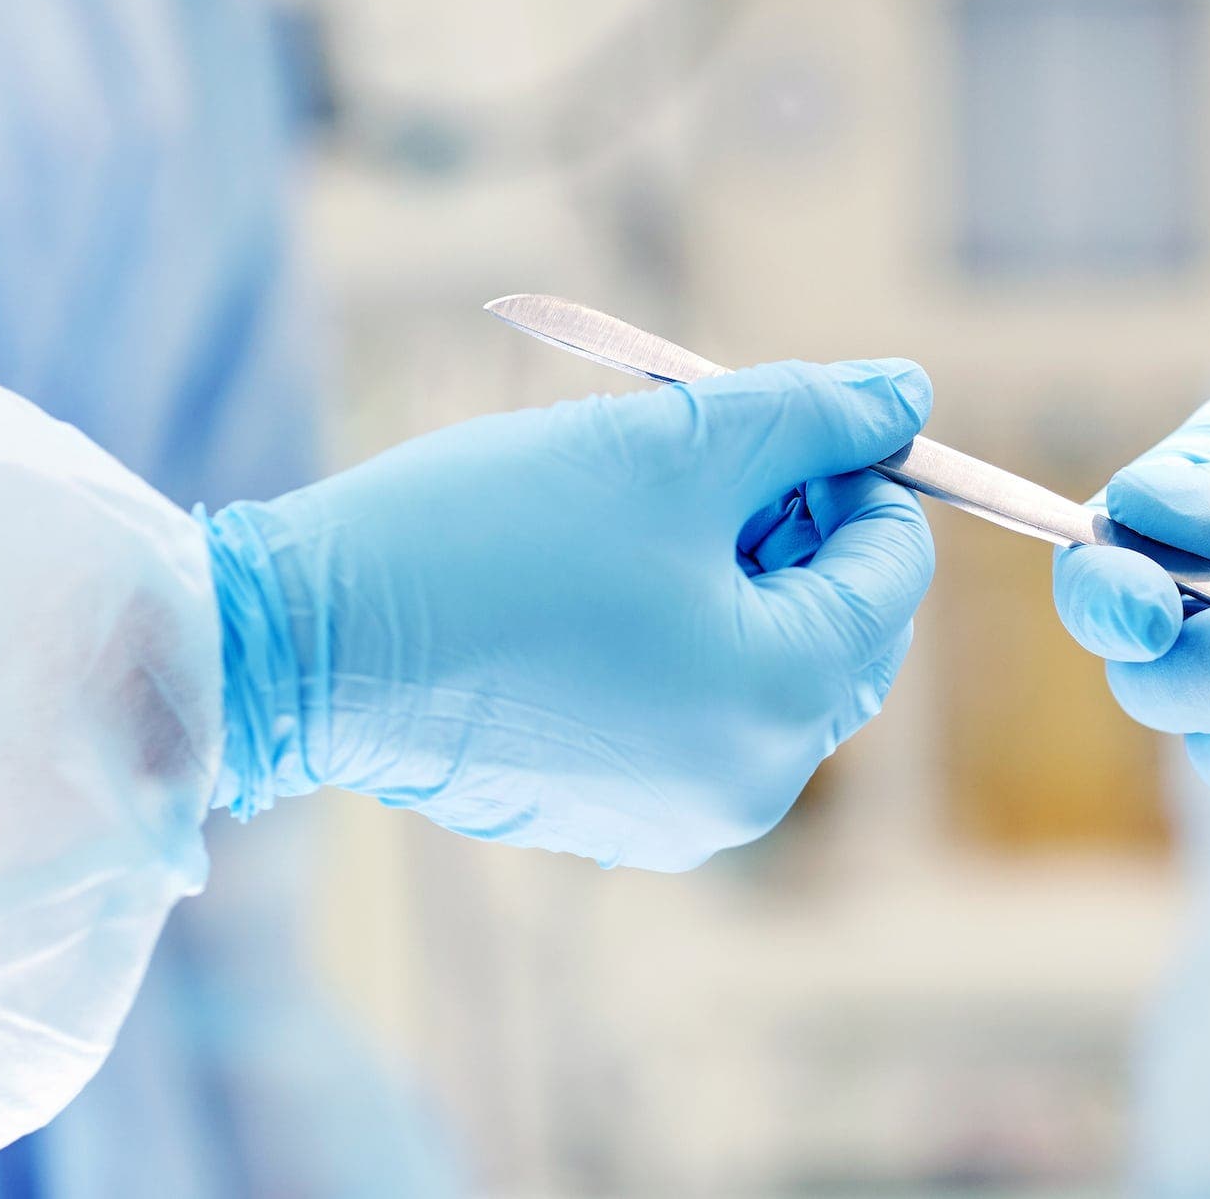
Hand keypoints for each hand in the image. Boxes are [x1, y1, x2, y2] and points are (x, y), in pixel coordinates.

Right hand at [208, 359, 935, 871]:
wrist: (303, 646)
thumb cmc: (491, 539)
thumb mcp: (671, 447)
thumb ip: (808, 415)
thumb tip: (906, 394)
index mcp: (787, 696)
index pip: (891, 566)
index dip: (846, 471)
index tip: (758, 421)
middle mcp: (753, 784)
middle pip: (841, 626)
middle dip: (794, 529)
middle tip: (699, 459)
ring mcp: (677, 815)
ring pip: (763, 665)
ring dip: (730, 574)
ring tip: (633, 513)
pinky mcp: (605, 814)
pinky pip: (689, 711)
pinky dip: (672, 637)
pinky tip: (585, 583)